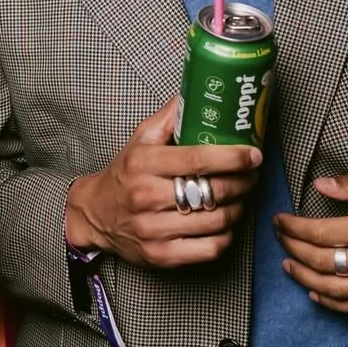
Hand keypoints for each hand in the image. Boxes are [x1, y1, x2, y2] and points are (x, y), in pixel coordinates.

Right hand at [65, 98, 262, 267]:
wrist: (94, 214)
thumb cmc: (124, 174)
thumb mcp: (140, 140)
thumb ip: (169, 117)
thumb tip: (196, 90)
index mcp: (144, 164)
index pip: (198, 159)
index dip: (233, 157)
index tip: (253, 155)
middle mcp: (146, 196)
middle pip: (213, 191)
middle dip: (242, 183)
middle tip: (251, 176)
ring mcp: (154, 229)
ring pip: (216, 221)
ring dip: (237, 209)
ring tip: (239, 198)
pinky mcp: (161, 255)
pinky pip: (210, 249)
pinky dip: (225, 236)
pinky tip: (223, 224)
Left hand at [276, 166, 347, 313]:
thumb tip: (320, 186)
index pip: (322, 233)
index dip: (293, 228)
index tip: (280, 220)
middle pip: (322, 261)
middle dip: (293, 249)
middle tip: (280, 238)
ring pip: (336, 290)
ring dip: (305, 278)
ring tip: (288, 264)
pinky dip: (333, 303)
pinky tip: (316, 293)